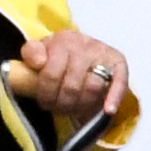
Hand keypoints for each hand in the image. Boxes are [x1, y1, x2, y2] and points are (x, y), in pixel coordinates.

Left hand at [8, 31, 126, 128]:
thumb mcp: (39, 51)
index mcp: (63, 40)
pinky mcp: (119, 63)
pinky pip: (119, 82)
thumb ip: (32, 53)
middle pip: (72, 85)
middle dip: (63, 103)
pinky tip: (108, 110)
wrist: (82, 49)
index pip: (51, 73)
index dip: (45, 93)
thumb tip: (39, 62)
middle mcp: (84, 44)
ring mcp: (103, 53)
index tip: (44, 102)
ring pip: (92, 88)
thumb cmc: (57, 56)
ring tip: (74, 109)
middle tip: (58, 109)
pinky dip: (114, 98)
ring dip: (82, 105)